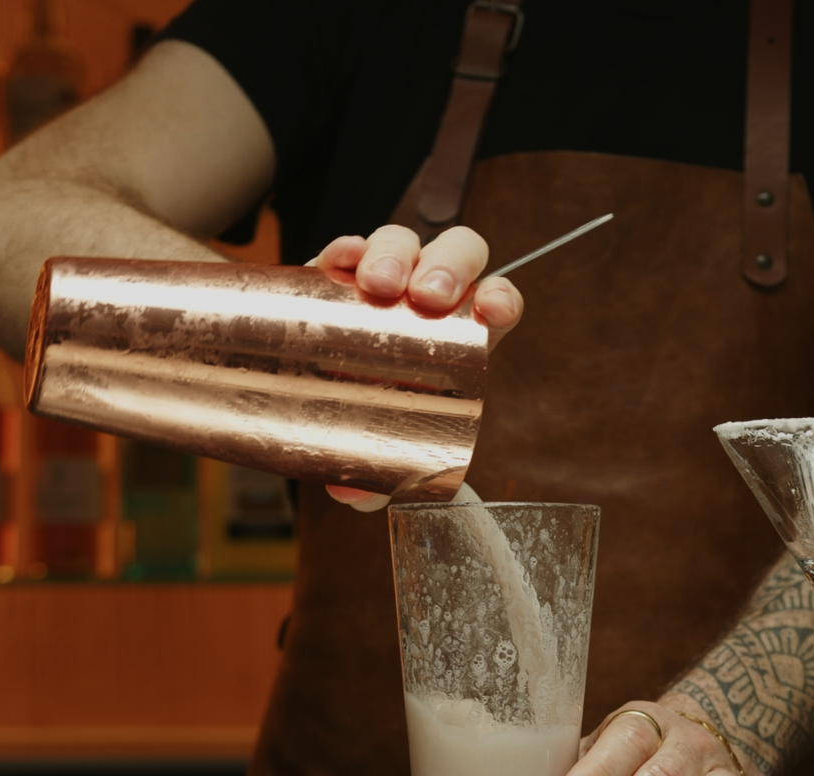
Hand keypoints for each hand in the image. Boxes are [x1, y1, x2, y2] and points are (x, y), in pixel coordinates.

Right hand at [310, 224, 523, 509]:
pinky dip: (348, 247)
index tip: (493, 313)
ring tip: (379, 285)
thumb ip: (376, 476)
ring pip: (405, 241)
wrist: (311, 378)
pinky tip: (341, 260)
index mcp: (462, 333)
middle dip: (448, 268)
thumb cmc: (370, 411)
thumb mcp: (382, 446)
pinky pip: (349, 246)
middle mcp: (430, 292)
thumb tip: (353, 496)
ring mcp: (386, 273)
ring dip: (397, 254)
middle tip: (426, 298)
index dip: (502, 299)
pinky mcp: (338, 268)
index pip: (498, 300)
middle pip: (458, 254)